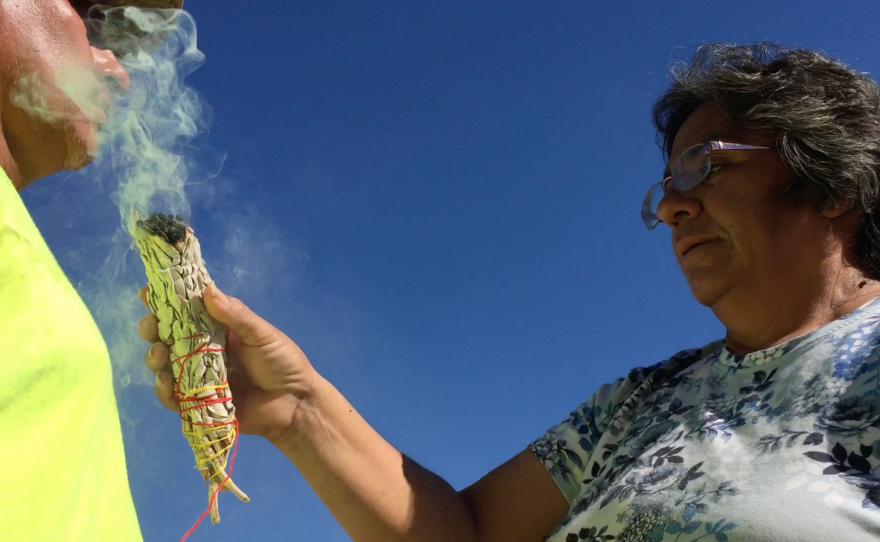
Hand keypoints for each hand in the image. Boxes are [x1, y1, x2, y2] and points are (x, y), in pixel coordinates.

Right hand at [138, 283, 317, 445]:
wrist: (295, 404)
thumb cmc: (282, 363)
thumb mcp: (262, 334)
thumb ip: (236, 315)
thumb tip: (207, 289)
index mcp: (218, 331)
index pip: (187, 313)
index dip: (166, 302)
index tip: (147, 292)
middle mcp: (203, 352)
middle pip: (168, 338)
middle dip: (153, 329)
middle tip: (150, 326)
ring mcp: (198, 378)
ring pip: (165, 366)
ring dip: (155, 358)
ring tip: (159, 353)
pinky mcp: (198, 404)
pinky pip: (174, 397)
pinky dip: (165, 390)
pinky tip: (165, 382)